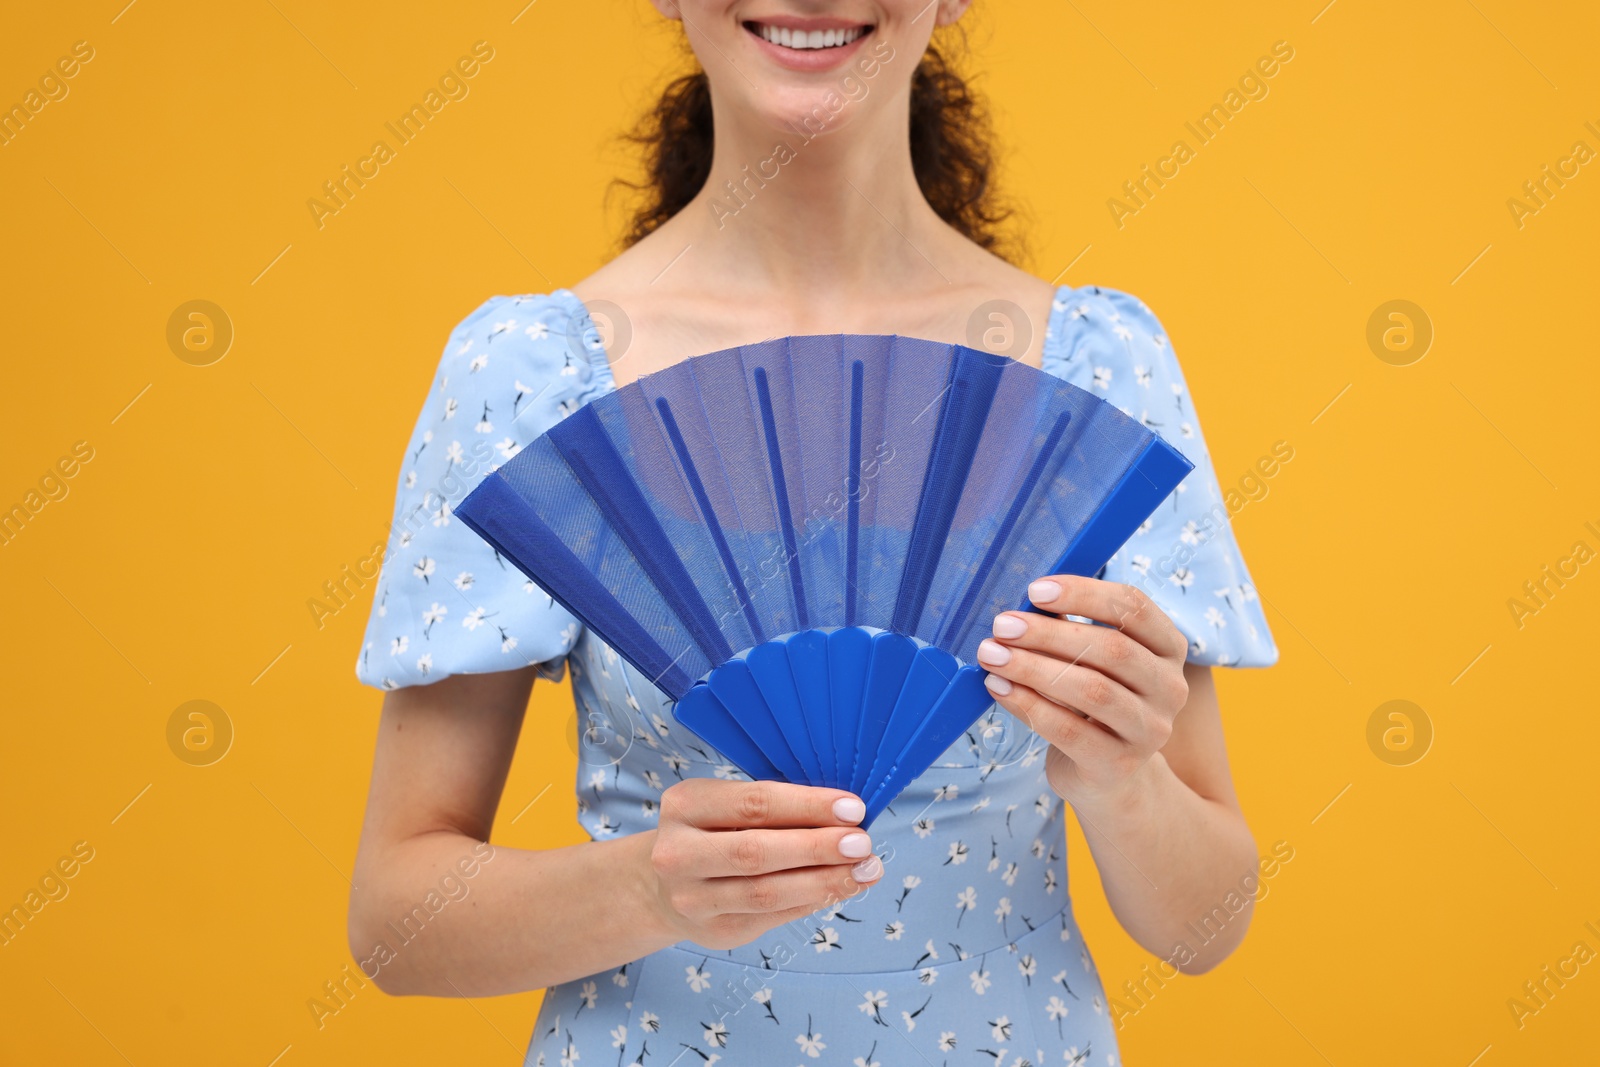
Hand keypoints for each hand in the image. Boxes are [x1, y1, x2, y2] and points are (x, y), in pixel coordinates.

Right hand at [646, 779, 882, 949]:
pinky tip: (839, 888)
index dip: (807, 806)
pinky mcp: (713, 931)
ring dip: (823, 882)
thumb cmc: (713, 832)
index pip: (754, 803)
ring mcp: (692, 898)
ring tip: (864, 871)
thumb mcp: (727, 806)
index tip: (853, 809)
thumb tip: (846, 817)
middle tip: (862, 844)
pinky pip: (772, 917)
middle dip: (818, 847)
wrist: (663, 885)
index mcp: (685, 805)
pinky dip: (811, 901)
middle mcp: (678, 853)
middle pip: (757, 852)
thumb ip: (776, 809)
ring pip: (766, 893)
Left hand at [977, 575, 1189, 807]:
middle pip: (1112, 649)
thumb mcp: (1091, 661)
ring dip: (1033, 668)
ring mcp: (1149, 730)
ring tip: (992, 654)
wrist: (1108, 774)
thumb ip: (1068, 630)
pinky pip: (1068, 730)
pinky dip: (1028, 705)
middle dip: (1049, 633)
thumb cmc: (1092, 701)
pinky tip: (998, 687)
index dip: (1084, 593)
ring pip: (1092, 690)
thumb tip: (1022, 606)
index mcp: (1169, 648)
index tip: (1035, 590)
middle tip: (1002, 625)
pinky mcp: (1118, 764)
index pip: (1134, 608)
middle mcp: (1170, 688)